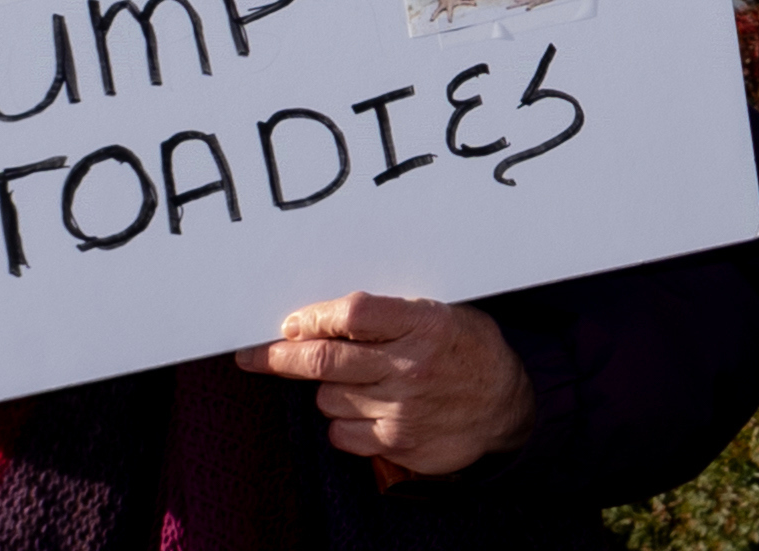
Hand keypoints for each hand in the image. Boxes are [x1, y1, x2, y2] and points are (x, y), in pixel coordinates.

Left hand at [236, 290, 538, 475]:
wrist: (506, 408)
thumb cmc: (468, 352)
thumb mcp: (444, 316)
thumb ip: (394, 315)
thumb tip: (328, 316)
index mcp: (426, 325)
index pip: (354, 315)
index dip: (314, 318)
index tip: (291, 323)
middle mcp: (410, 367)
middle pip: (324, 362)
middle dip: (280, 358)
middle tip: (253, 355)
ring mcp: (401, 409)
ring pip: (327, 399)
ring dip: (328, 390)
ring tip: (355, 382)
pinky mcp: (395, 443)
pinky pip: (340, 434)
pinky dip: (342, 422)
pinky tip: (364, 410)